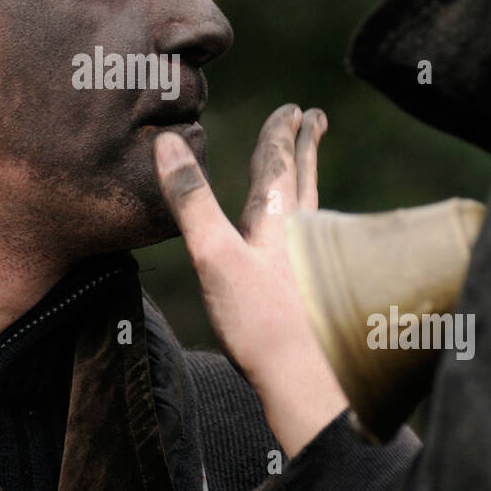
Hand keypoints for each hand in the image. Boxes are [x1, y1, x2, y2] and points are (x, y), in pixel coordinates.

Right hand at [152, 103, 348, 458]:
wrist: (310, 382)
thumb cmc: (260, 320)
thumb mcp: (213, 254)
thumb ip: (190, 199)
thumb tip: (168, 141)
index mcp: (278, 217)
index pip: (279, 161)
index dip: (281, 132)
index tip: (292, 108)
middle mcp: (304, 232)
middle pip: (306, 177)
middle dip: (307, 146)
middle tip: (316, 118)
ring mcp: (317, 262)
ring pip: (315, 208)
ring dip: (311, 181)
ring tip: (310, 170)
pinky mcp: (321, 291)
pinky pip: (317, 241)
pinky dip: (311, 225)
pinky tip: (307, 244)